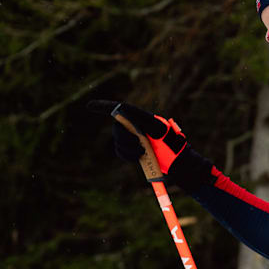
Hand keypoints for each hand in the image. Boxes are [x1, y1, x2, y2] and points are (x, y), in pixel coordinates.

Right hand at [87, 100, 213, 189]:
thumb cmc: (176, 148)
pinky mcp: (134, 148)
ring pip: (118, 140)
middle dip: (125, 139)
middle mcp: (138, 125)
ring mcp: (135, 137)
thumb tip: (141, 127)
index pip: (123, 109)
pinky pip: (120, 150)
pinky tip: (137, 157)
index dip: (105, 106)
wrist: (179, 162)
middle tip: (139, 148)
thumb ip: (153, 127)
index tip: (89, 106)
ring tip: (141, 154)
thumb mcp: (167, 135)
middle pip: (118, 127)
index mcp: (146, 118)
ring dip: (126, 148)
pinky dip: (126, 154)